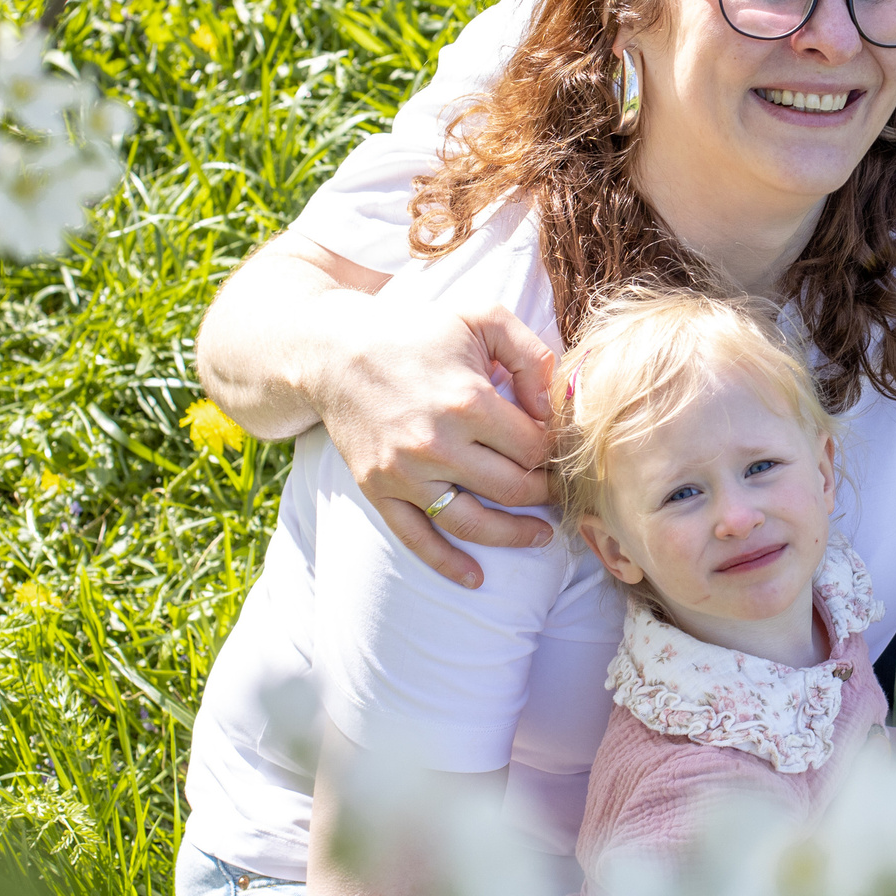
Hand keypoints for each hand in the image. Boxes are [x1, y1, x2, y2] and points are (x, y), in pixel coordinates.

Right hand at [313, 294, 557, 587]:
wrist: (333, 352)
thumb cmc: (415, 332)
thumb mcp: (480, 317)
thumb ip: (531, 353)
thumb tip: (556, 403)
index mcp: (468, 402)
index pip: (535, 447)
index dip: (557, 451)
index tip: (562, 449)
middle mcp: (437, 445)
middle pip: (513, 489)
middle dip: (545, 493)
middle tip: (559, 489)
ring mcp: (405, 473)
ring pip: (473, 523)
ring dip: (515, 535)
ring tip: (540, 535)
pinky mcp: (379, 490)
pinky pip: (417, 539)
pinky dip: (448, 564)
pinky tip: (477, 578)